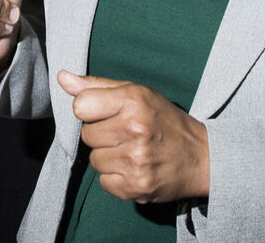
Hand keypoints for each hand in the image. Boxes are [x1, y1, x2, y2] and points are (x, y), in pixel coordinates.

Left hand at [57, 71, 208, 203]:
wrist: (202, 158)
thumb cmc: (165, 121)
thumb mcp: (137, 93)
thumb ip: (96, 86)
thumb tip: (62, 77)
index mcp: (133, 101)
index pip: (80, 106)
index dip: (90, 111)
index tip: (107, 113)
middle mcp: (134, 130)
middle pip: (86, 135)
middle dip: (102, 135)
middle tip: (126, 134)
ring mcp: (135, 162)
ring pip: (94, 160)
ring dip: (109, 157)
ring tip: (132, 151)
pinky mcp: (136, 187)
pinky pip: (104, 183)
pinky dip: (116, 178)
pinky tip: (134, 168)